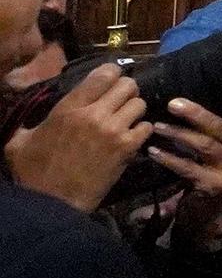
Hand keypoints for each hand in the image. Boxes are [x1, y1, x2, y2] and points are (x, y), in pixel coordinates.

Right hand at [3, 64, 150, 212]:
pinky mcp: (126, 148)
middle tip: (119, 102)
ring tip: (126, 120)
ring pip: (140, 104)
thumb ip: (26, 122)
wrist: (50, 204)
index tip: (110, 80)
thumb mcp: (19, 142)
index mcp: (69, 107)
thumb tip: (24, 110)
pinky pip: (146, 128)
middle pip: (128, 85)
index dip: (112, 73)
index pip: (104, 73)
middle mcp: (95, 114)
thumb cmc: (33, 173)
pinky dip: (142, 131)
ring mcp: (113, 130)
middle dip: (126, 91)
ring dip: (134, 111)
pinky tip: (131, 138)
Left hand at [147, 96, 221, 259]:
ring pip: (202, 145)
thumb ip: (214, 133)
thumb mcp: (219, 153)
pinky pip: (187, 167)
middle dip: (196, 114)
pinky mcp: (211, 186)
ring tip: (157, 127)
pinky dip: (168, 158)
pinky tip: (153, 152)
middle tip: (172, 104)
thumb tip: (188, 105)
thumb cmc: (211, 174)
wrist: (209, 214)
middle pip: (219, 129)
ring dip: (177, 134)